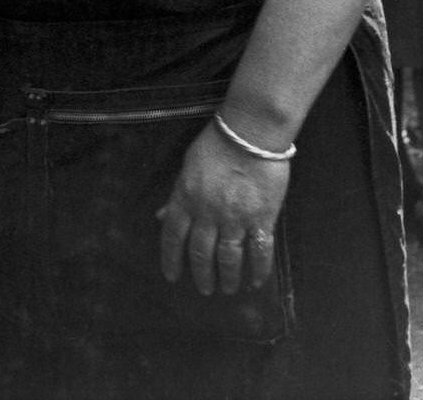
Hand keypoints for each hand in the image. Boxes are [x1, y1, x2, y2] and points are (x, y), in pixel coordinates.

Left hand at [158, 122, 289, 297]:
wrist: (251, 132)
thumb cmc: (216, 143)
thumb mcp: (188, 165)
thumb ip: (176, 194)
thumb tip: (161, 216)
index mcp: (186, 198)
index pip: (173, 236)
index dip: (170, 259)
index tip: (171, 276)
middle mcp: (208, 214)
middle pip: (200, 253)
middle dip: (201, 275)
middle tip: (204, 289)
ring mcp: (235, 219)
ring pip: (228, 259)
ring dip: (227, 278)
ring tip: (227, 289)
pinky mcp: (262, 219)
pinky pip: (260, 252)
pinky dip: (258, 271)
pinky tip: (255, 282)